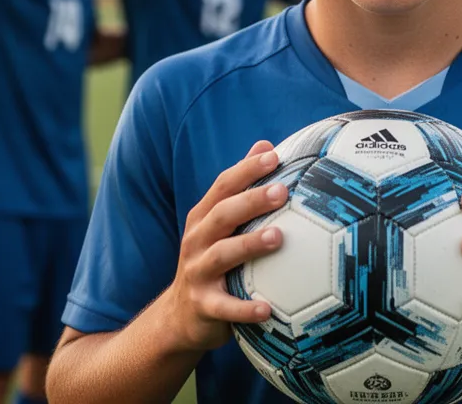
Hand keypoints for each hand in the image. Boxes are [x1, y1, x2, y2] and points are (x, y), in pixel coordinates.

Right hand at [166, 141, 285, 351]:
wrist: (178, 315)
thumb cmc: (212, 258)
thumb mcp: (220, 223)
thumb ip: (241, 188)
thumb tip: (267, 145)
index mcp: (204, 217)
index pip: (223, 185)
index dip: (247, 169)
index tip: (275, 156)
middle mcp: (197, 240)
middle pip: (223, 215)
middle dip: (251, 201)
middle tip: (282, 191)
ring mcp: (197, 272)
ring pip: (222, 255)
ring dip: (249, 245)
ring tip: (278, 237)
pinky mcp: (203, 306)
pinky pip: (225, 308)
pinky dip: (244, 309)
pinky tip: (267, 309)